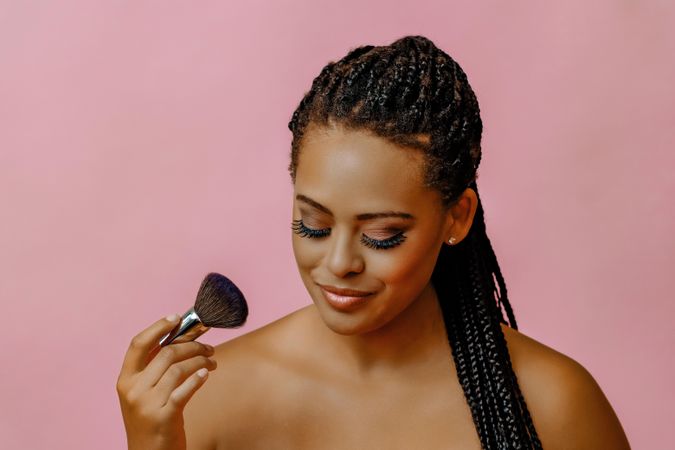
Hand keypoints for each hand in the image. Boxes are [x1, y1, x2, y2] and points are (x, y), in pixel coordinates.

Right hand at [116, 315, 217, 449]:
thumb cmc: (151, 421)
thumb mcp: (144, 393)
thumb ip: (155, 369)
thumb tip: (182, 337)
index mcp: (125, 380)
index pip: (138, 344)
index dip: (158, 327)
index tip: (176, 318)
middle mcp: (133, 390)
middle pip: (166, 353)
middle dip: (192, 345)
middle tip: (208, 347)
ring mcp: (147, 404)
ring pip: (179, 368)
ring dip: (201, 360)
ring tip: (212, 362)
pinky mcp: (163, 416)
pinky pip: (185, 389)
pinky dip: (199, 378)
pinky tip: (206, 374)